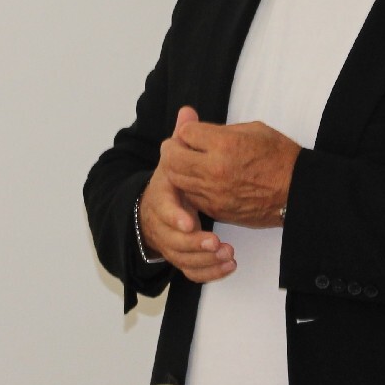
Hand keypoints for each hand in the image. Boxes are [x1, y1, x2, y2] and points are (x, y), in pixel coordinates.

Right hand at [138, 109, 236, 282]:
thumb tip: (187, 110)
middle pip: (171, 239)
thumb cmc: (174, 176)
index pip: (162, 206)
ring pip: (181, 259)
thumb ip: (184, 136)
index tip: (191, 223)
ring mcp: (169, 240)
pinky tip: (228, 267)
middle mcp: (162, 220)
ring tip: (227, 253)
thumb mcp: (178, 155)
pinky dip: (208, 273)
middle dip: (192, 243)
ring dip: (203, 259)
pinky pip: (190, 271)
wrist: (156, 206)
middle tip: (216, 242)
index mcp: (161, 192)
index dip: (175, 215)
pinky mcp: (180, 256)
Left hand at [161, 106, 299, 227]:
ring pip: (176, 179)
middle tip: (178, 146)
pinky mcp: (217, 210)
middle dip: (172, 148)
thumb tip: (198, 130)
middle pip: (172, 157)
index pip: (185, 133)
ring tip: (187, 163)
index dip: (187, 130)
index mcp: (225, 145)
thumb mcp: (253, 130)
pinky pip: (190, 196)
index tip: (192, 131)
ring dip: (177, 169)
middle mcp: (214, 170)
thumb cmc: (280, 157)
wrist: (298, 191)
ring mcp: (214, 193)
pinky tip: (200, 180)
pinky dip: (189, 187)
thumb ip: (221, 130)